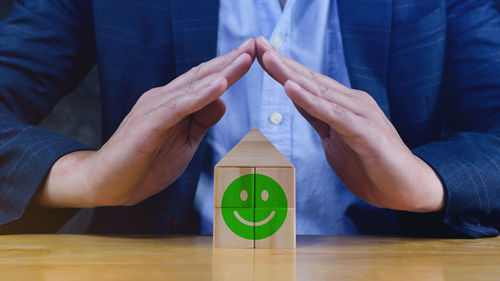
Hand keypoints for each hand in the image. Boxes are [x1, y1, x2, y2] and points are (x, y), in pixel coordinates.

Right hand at [36, 39, 255, 207]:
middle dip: (230, 60)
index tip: (252, 55)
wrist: (108, 184)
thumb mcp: (185, 142)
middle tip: (255, 44)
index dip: (228, 67)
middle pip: (202, 76)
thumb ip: (201, 120)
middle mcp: (164, 98)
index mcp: (173, 103)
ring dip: (221, 71)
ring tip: (245, 58)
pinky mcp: (149, 123)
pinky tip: (220, 85)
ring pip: (194, 86)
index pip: (204, 80)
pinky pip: (180, 106)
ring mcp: (155, 108)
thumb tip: (222, 101)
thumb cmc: (145, 164)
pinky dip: (201, 95)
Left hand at [256, 36, 443, 211]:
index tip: (259, 52)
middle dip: (281, 62)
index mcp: (342, 104)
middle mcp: (351, 102)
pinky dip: (310, 101)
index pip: (307, 83)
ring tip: (267, 58)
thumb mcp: (334, 139)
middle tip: (257, 42)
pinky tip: (291, 88)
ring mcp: (360, 114)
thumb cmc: (370, 165)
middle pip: (310, 80)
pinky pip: (333, 114)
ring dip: (290, 75)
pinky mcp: (365, 131)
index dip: (282, 68)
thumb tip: (297, 99)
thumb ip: (318, 118)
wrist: (406, 189)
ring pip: (319, 91)